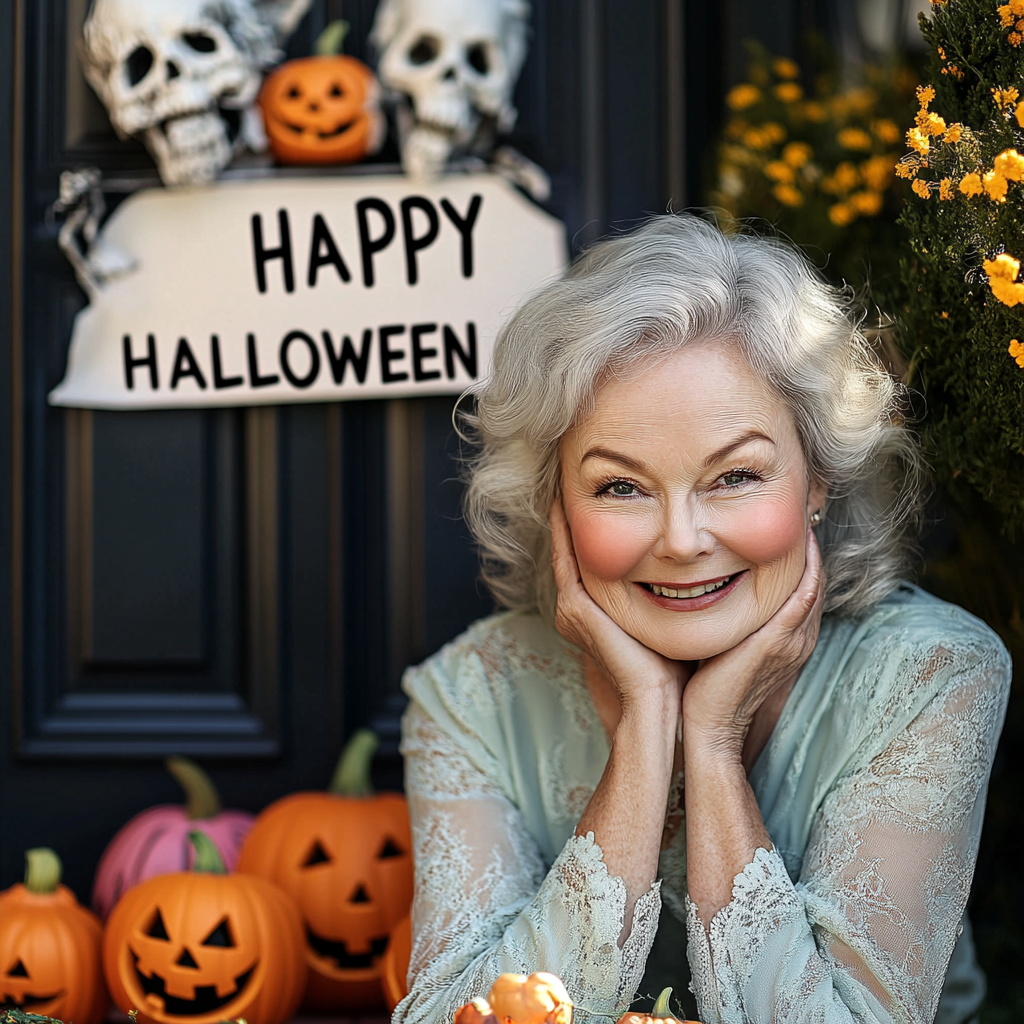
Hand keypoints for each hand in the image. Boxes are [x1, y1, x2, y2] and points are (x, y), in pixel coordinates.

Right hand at [550, 499, 688, 714]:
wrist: (660, 704)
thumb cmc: (675, 668)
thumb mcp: (672, 619)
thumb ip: (675, 594)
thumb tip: (705, 561)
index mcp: (599, 613)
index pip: (595, 560)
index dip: (597, 528)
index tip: (610, 495)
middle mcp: (578, 609)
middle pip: (576, 551)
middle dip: (578, 516)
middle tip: (580, 478)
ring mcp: (572, 609)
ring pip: (567, 550)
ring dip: (566, 517)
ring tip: (568, 482)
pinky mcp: (575, 608)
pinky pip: (565, 558)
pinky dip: (563, 530)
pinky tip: (565, 503)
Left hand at [682, 525, 825, 759]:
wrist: (706, 727)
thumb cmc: (705, 686)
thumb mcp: (723, 641)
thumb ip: (728, 616)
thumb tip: (705, 584)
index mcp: (786, 638)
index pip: (802, 587)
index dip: (800, 556)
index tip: (789, 524)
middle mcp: (796, 638)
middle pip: (813, 580)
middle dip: (808, 546)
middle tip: (802, 509)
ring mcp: (792, 642)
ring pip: (812, 585)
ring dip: (811, 552)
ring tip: (804, 516)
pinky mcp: (778, 644)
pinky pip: (802, 600)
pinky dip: (806, 572)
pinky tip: (802, 546)